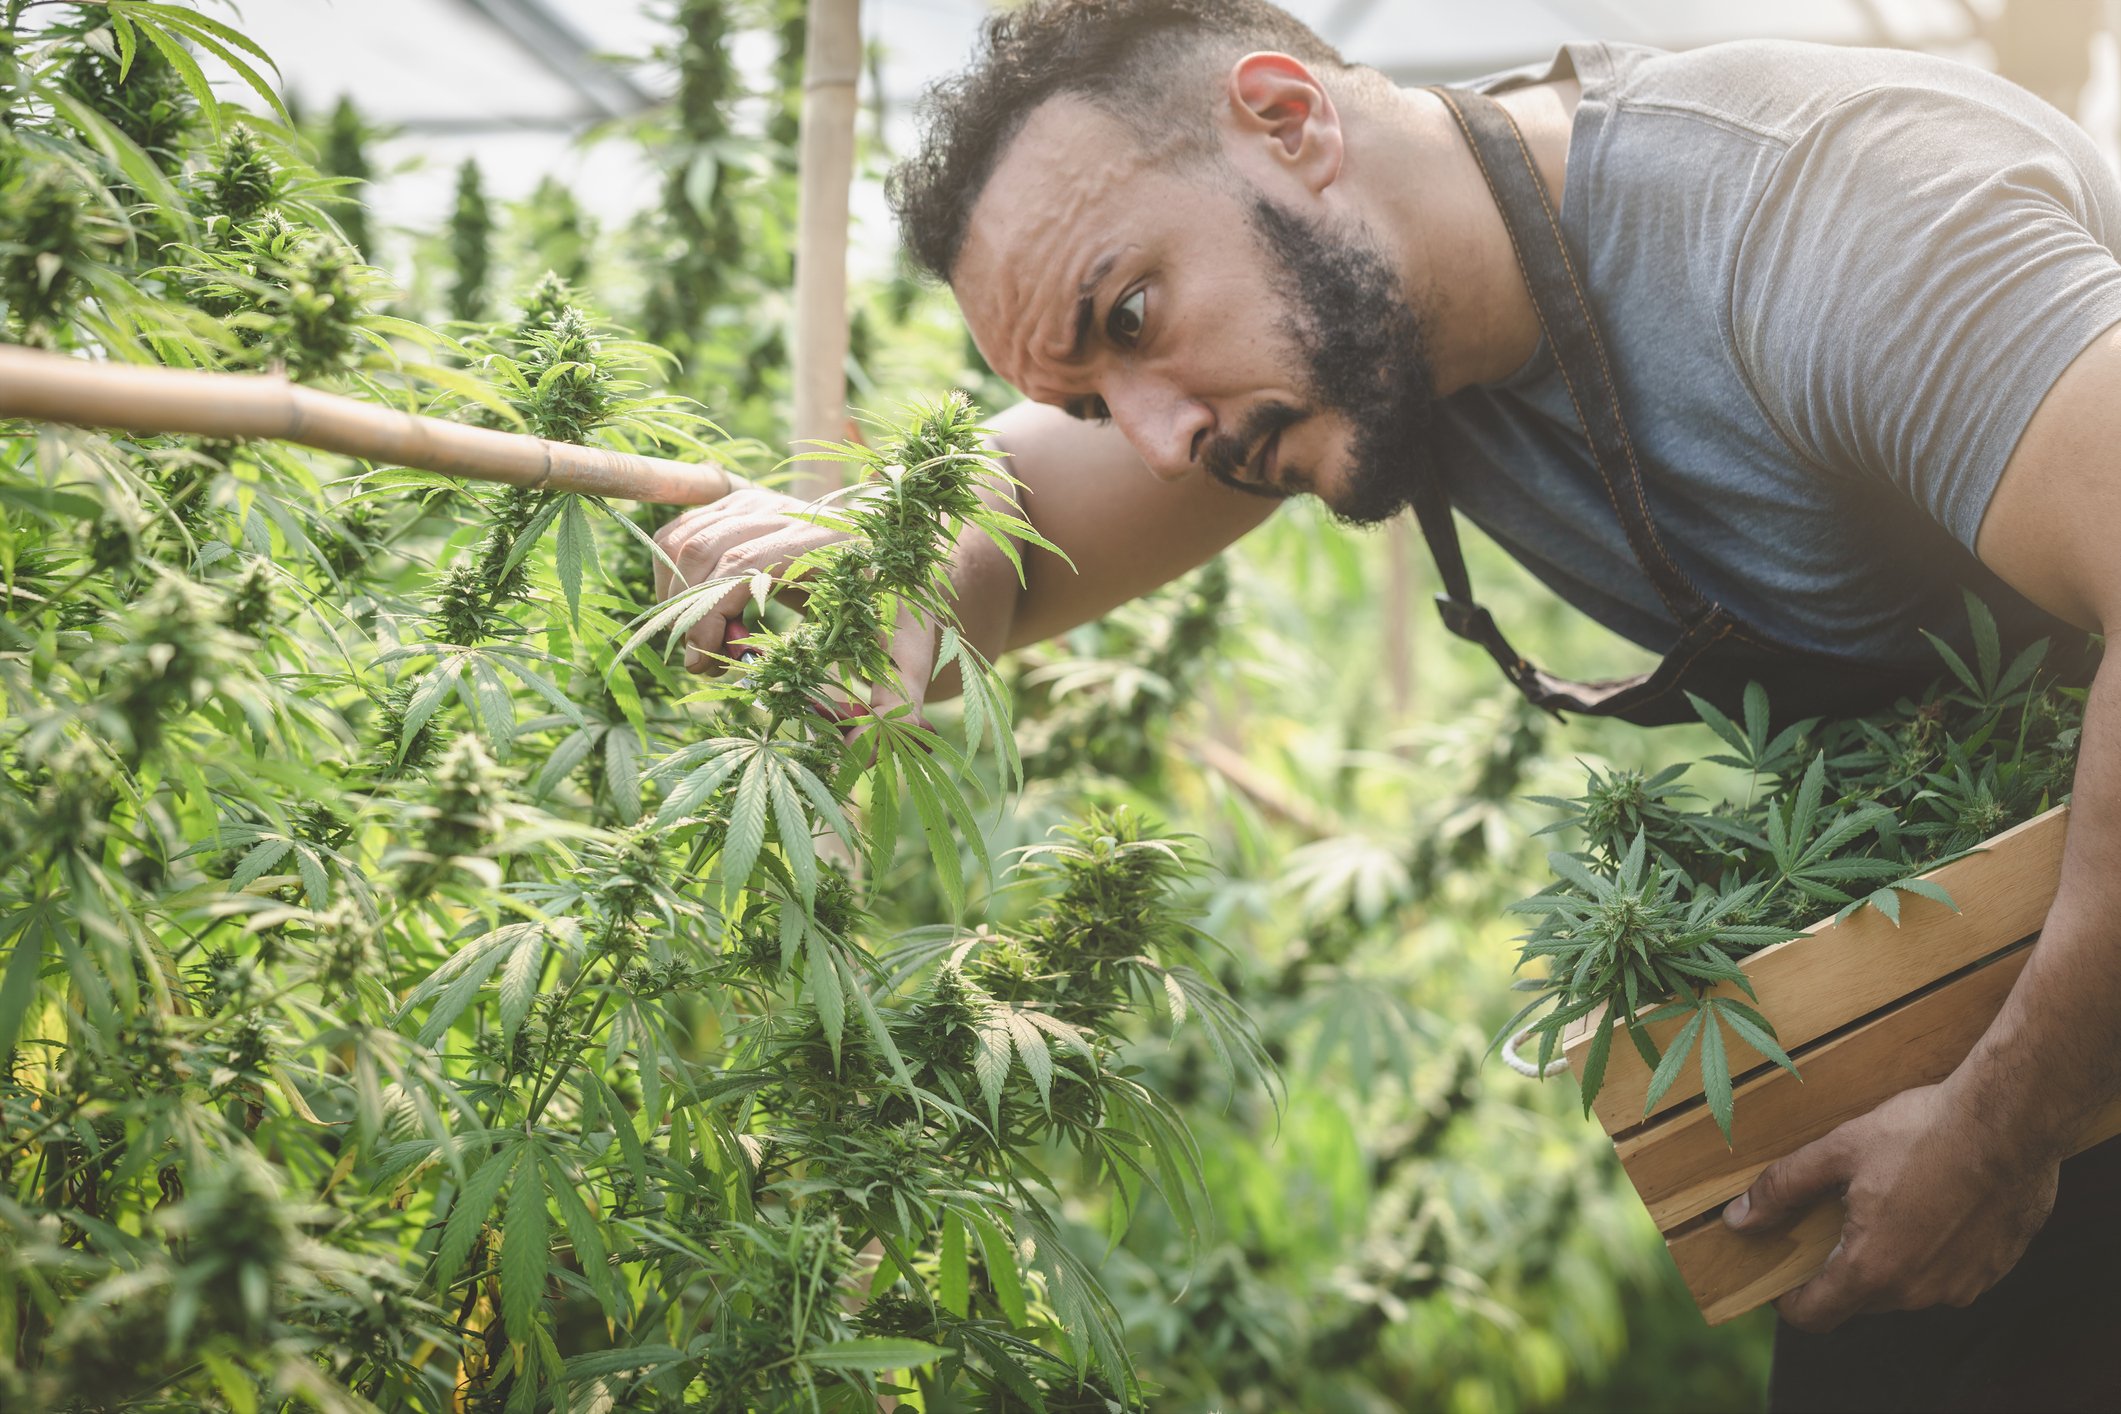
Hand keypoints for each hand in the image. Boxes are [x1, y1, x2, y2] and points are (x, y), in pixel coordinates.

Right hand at [650, 487, 939, 727]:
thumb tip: (869, 755)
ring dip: (675, 595)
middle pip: (704, 552)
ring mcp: (763, 501)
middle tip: (706, 665)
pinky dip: (673, 573)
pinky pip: (685, 529)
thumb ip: (894, 702)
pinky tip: (699, 611)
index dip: (709, 617)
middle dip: (689, 614)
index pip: (742, 568)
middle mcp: (790, 513)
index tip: (705, 664)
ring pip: (687, 538)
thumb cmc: (905, 607)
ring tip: (704, 642)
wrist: (911, 554)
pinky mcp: (745, 501)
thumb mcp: (908, 653)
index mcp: (827, 545)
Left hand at [1722, 1081, 2059, 1332]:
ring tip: (1882, 1205)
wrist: (2010, 1122)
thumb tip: (1738, 1220)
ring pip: (1905, 1288)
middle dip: (1838, 1270)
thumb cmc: (1921, 1132)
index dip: (1789, 1301)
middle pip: (1858, 1300)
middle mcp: (1918, 1292)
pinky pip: (1946, 1273)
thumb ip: (1782, 1190)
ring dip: (1887, 1259)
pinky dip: (1930, 1251)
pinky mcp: (1994, 1269)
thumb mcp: (1837, 1151)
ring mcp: (1962, 1285)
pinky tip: (1929, 1204)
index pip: (1814, 1317)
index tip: (1781, 1276)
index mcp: (1872, 1269)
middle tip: (1830, 1222)